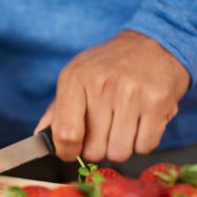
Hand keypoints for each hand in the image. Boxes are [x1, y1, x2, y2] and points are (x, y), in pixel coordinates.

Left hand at [35, 31, 189, 161]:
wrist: (154, 43)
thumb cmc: (110, 66)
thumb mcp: (76, 77)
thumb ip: (56, 110)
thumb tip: (39, 137)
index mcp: (75, 79)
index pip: (66, 134)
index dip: (68, 152)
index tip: (72, 151)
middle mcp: (102, 85)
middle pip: (94, 150)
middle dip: (98, 148)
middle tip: (104, 131)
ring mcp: (132, 93)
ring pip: (120, 153)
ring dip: (121, 147)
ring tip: (123, 126)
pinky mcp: (158, 102)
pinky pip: (145, 146)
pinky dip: (142, 143)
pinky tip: (141, 124)